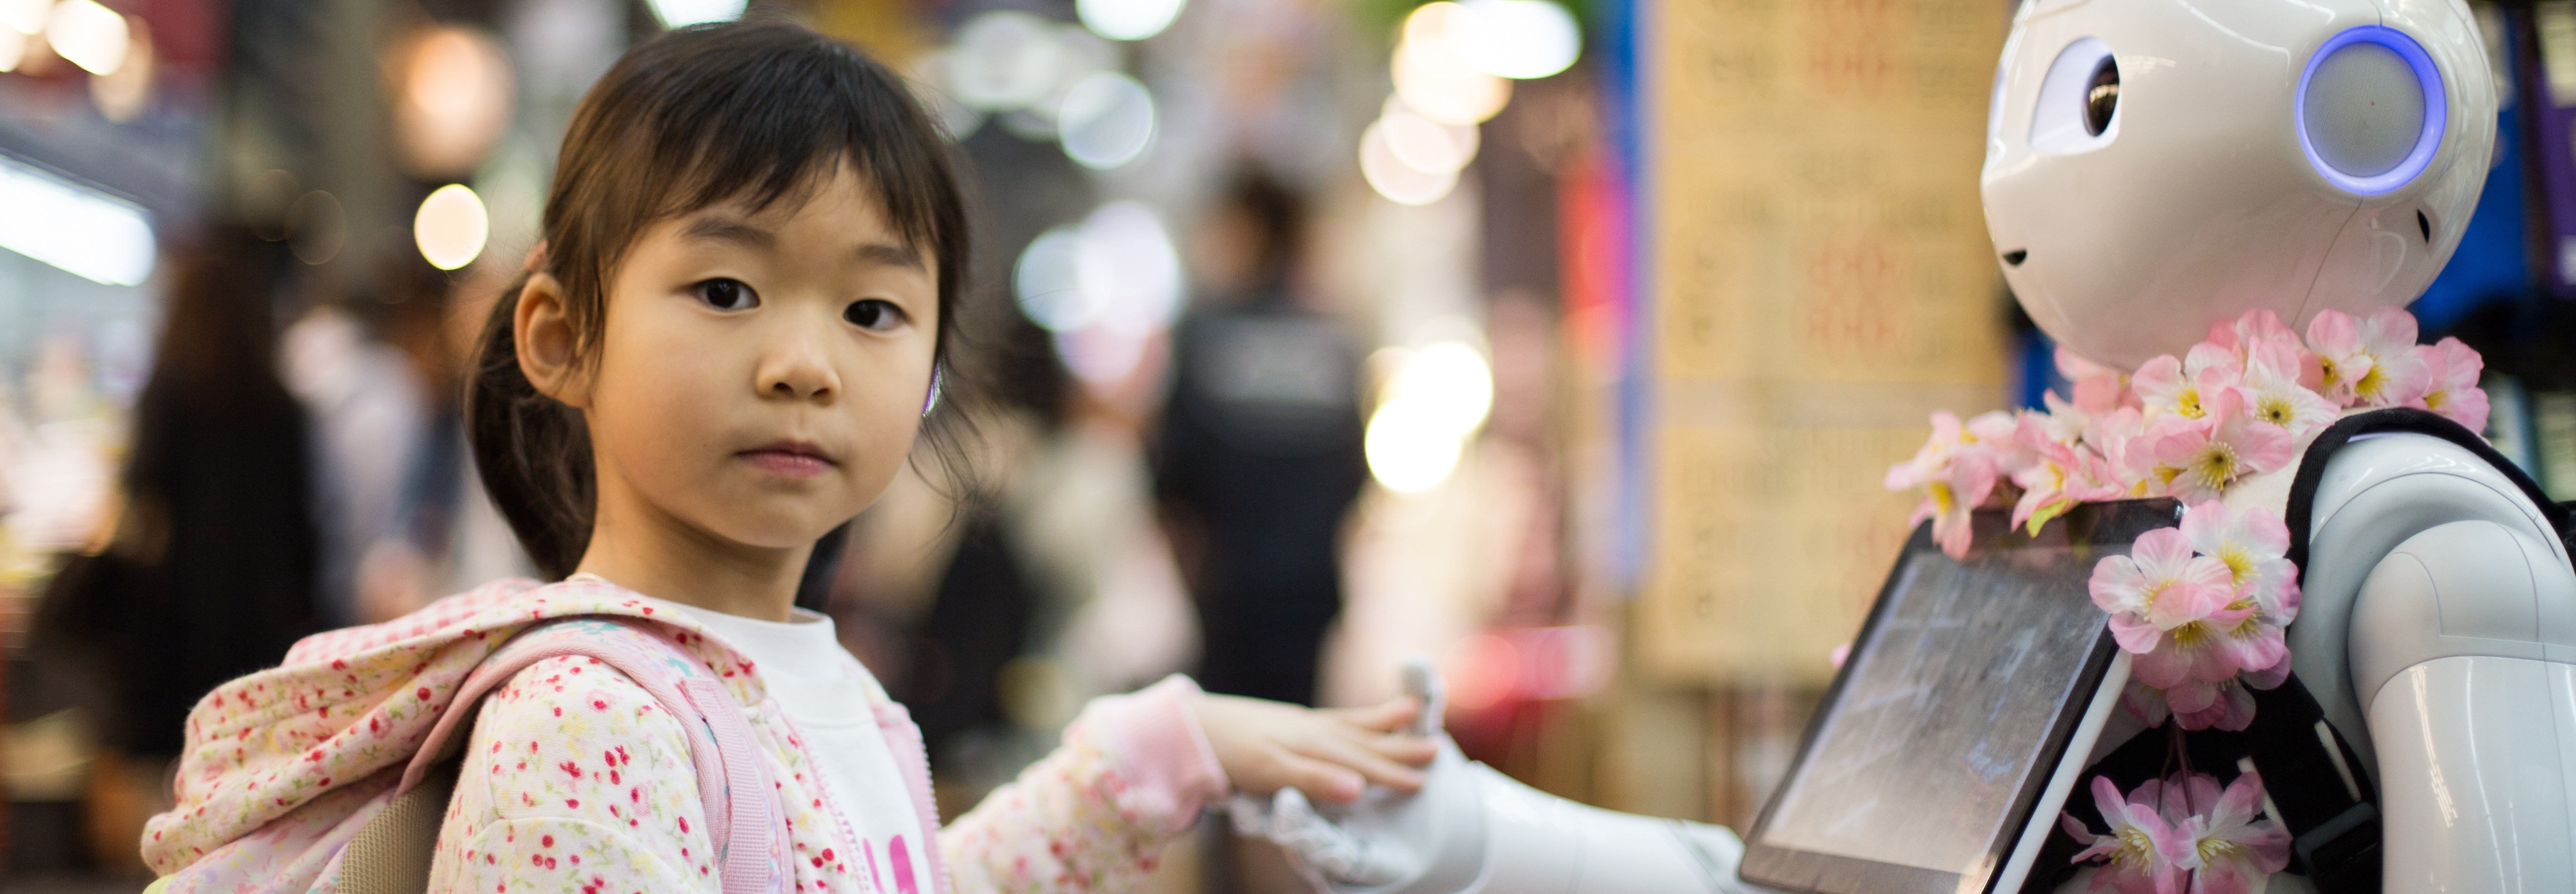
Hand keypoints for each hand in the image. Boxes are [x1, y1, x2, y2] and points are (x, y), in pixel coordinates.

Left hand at [1190, 694, 1437, 804]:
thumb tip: (1358, 788)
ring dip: (1386, 723)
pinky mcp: (1296, 720)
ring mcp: (1306, 722)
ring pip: (1356, 725)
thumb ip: (1314, 781)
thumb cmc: (1231, 755)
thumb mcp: (1270, 773)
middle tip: (1435, 753)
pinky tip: (1370, 715)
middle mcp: (1315, 730)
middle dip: (1399, 750)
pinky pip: (1340, 716)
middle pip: (1365, 742)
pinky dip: (1361, 716)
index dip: (1390, 774)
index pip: (1360, 763)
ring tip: (1414, 713)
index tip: (1421, 782)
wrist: (1198, 727)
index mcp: (1314, 746)